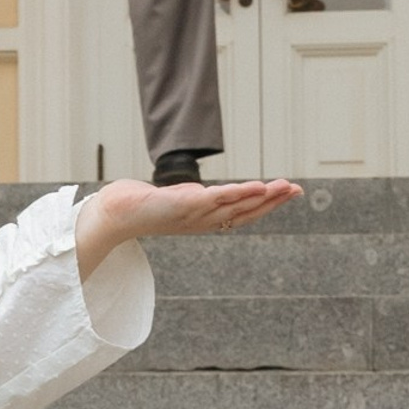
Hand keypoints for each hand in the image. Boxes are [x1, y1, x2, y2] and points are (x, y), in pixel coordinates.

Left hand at [74, 176, 300, 280]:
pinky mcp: (183, 206)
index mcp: (203, 220)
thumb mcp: (173, 201)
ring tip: (284, 188)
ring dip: (262, 198)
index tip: (288, 192)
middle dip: (273, 202)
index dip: (266, 205)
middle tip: (297, 190)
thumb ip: (189, 199)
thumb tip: (200, 194)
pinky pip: (217, 200)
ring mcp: (195, 215)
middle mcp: (203, 221)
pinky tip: (255, 187)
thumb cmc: (139, 207)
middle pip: (245, 213)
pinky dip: (238, 194)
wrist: (112, 214)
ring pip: (236, 207)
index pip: (242, 214)